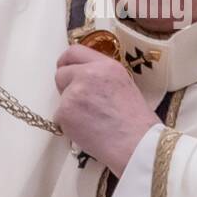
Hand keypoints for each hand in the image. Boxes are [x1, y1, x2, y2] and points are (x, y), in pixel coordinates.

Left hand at [54, 44, 159, 175]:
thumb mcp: (124, 85)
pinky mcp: (65, 112)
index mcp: (106, 66)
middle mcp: (88, 74)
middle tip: (79, 102)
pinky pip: (60, 117)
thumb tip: (84, 78)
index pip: (74, 51)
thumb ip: (102, 77)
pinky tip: (88, 131)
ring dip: (69, 108)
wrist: (136, 145)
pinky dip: (69, 125)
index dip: (66, 62)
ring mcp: (74, 93)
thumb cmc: (136, 122)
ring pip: (60, 98)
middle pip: (61, 73)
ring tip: (91, 121)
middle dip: (66, 86)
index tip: (65, 68)